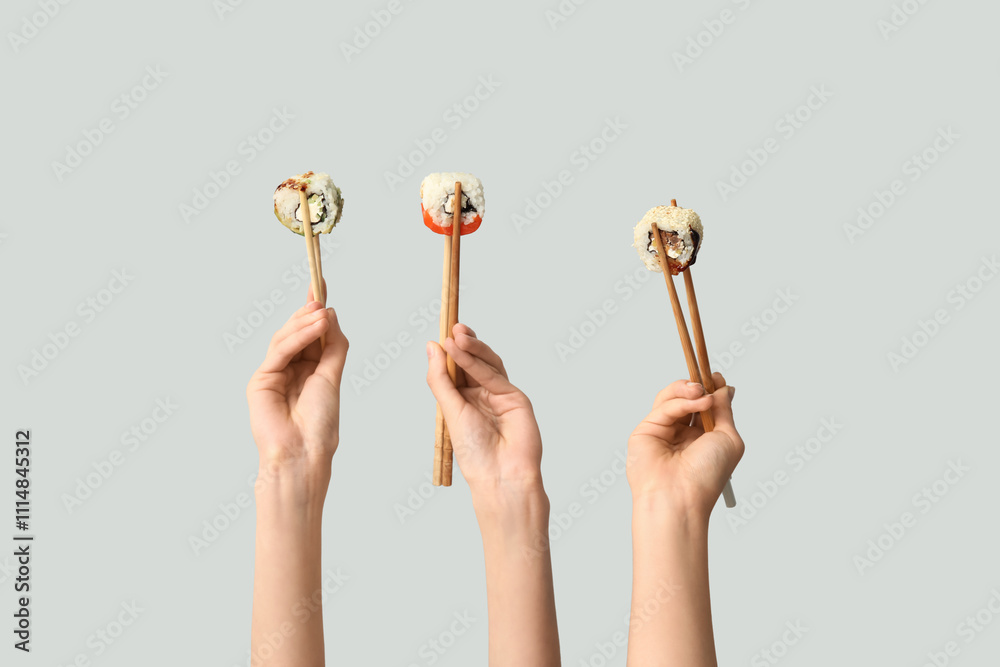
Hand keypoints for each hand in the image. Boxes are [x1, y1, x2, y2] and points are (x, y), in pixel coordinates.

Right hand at [247, 283, 348, 491]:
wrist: (304, 453)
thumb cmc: (320, 424)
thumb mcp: (332, 377)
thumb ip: (332, 346)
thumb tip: (331, 314)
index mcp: (308, 372)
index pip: (311, 336)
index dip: (315, 313)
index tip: (322, 289)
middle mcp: (290, 371)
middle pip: (296, 334)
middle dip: (308, 313)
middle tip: (320, 295)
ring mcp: (273, 374)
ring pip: (286, 339)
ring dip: (304, 323)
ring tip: (321, 311)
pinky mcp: (261, 380)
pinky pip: (279, 352)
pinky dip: (296, 337)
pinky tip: (313, 327)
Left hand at [425, 324, 542, 494]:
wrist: (499, 475)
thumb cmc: (474, 452)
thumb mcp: (449, 411)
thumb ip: (440, 378)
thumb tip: (431, 346)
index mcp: (463, 402)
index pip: (455, 370)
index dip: (449, 352)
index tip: (439, 335)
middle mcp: (481, 396)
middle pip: (472, 363)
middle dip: (462, 344)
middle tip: (452, 327)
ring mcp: (500, 395)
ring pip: (485, 364)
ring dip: (471, 348)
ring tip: (456, 335)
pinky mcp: (515, 397)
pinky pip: (494, 375)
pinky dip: (478, 362)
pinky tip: (464, 351)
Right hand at [627, 372, 743, 518]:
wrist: (681, 497)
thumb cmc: (707, 476)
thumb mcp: (728, 439)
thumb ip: (724, 411)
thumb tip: (723, 388)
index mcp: (703, 438)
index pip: (705, 406)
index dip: (711, 390)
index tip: (717, 377)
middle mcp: (683, 434)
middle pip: (687, 399)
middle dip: (699, 386)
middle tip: (709, 380)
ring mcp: (664, 431)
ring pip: (671, 397)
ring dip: (688, 389)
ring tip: (701, 391)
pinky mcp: (646, 430)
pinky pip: (663, 407)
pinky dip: (681, 400)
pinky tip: (698, 401)